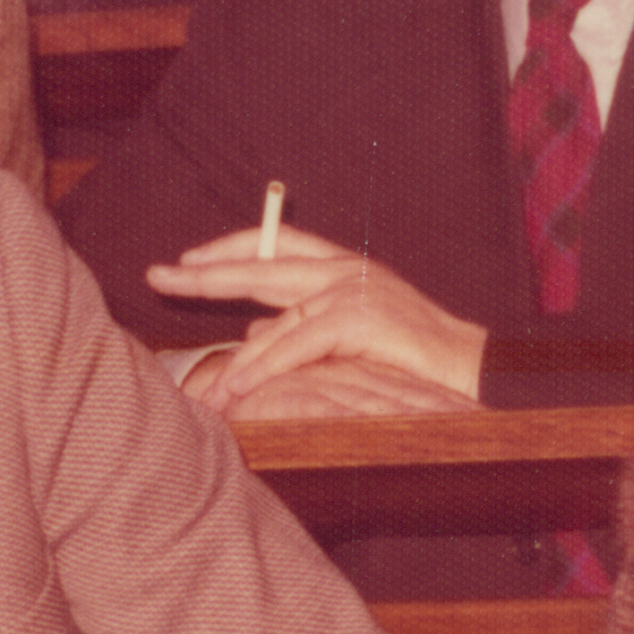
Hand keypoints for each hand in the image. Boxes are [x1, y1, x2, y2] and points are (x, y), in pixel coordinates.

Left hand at [145, 228, 487, 418]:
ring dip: (236, 362)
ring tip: (205, 389)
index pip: (274, 243)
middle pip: (259, 264)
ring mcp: (351, 290)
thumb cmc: (416, 360)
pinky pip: (295, 347)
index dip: (229, 249)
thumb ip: (302, 332)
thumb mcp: (350, 339)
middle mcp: (343, 269)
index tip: (188, 259)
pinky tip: (238, 389)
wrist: (475, 371)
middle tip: (158, 274)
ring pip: (274, 321)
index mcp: (343, 266)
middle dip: (204, 273)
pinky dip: (263, 370)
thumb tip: (249, 342)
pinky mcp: (358, 319)